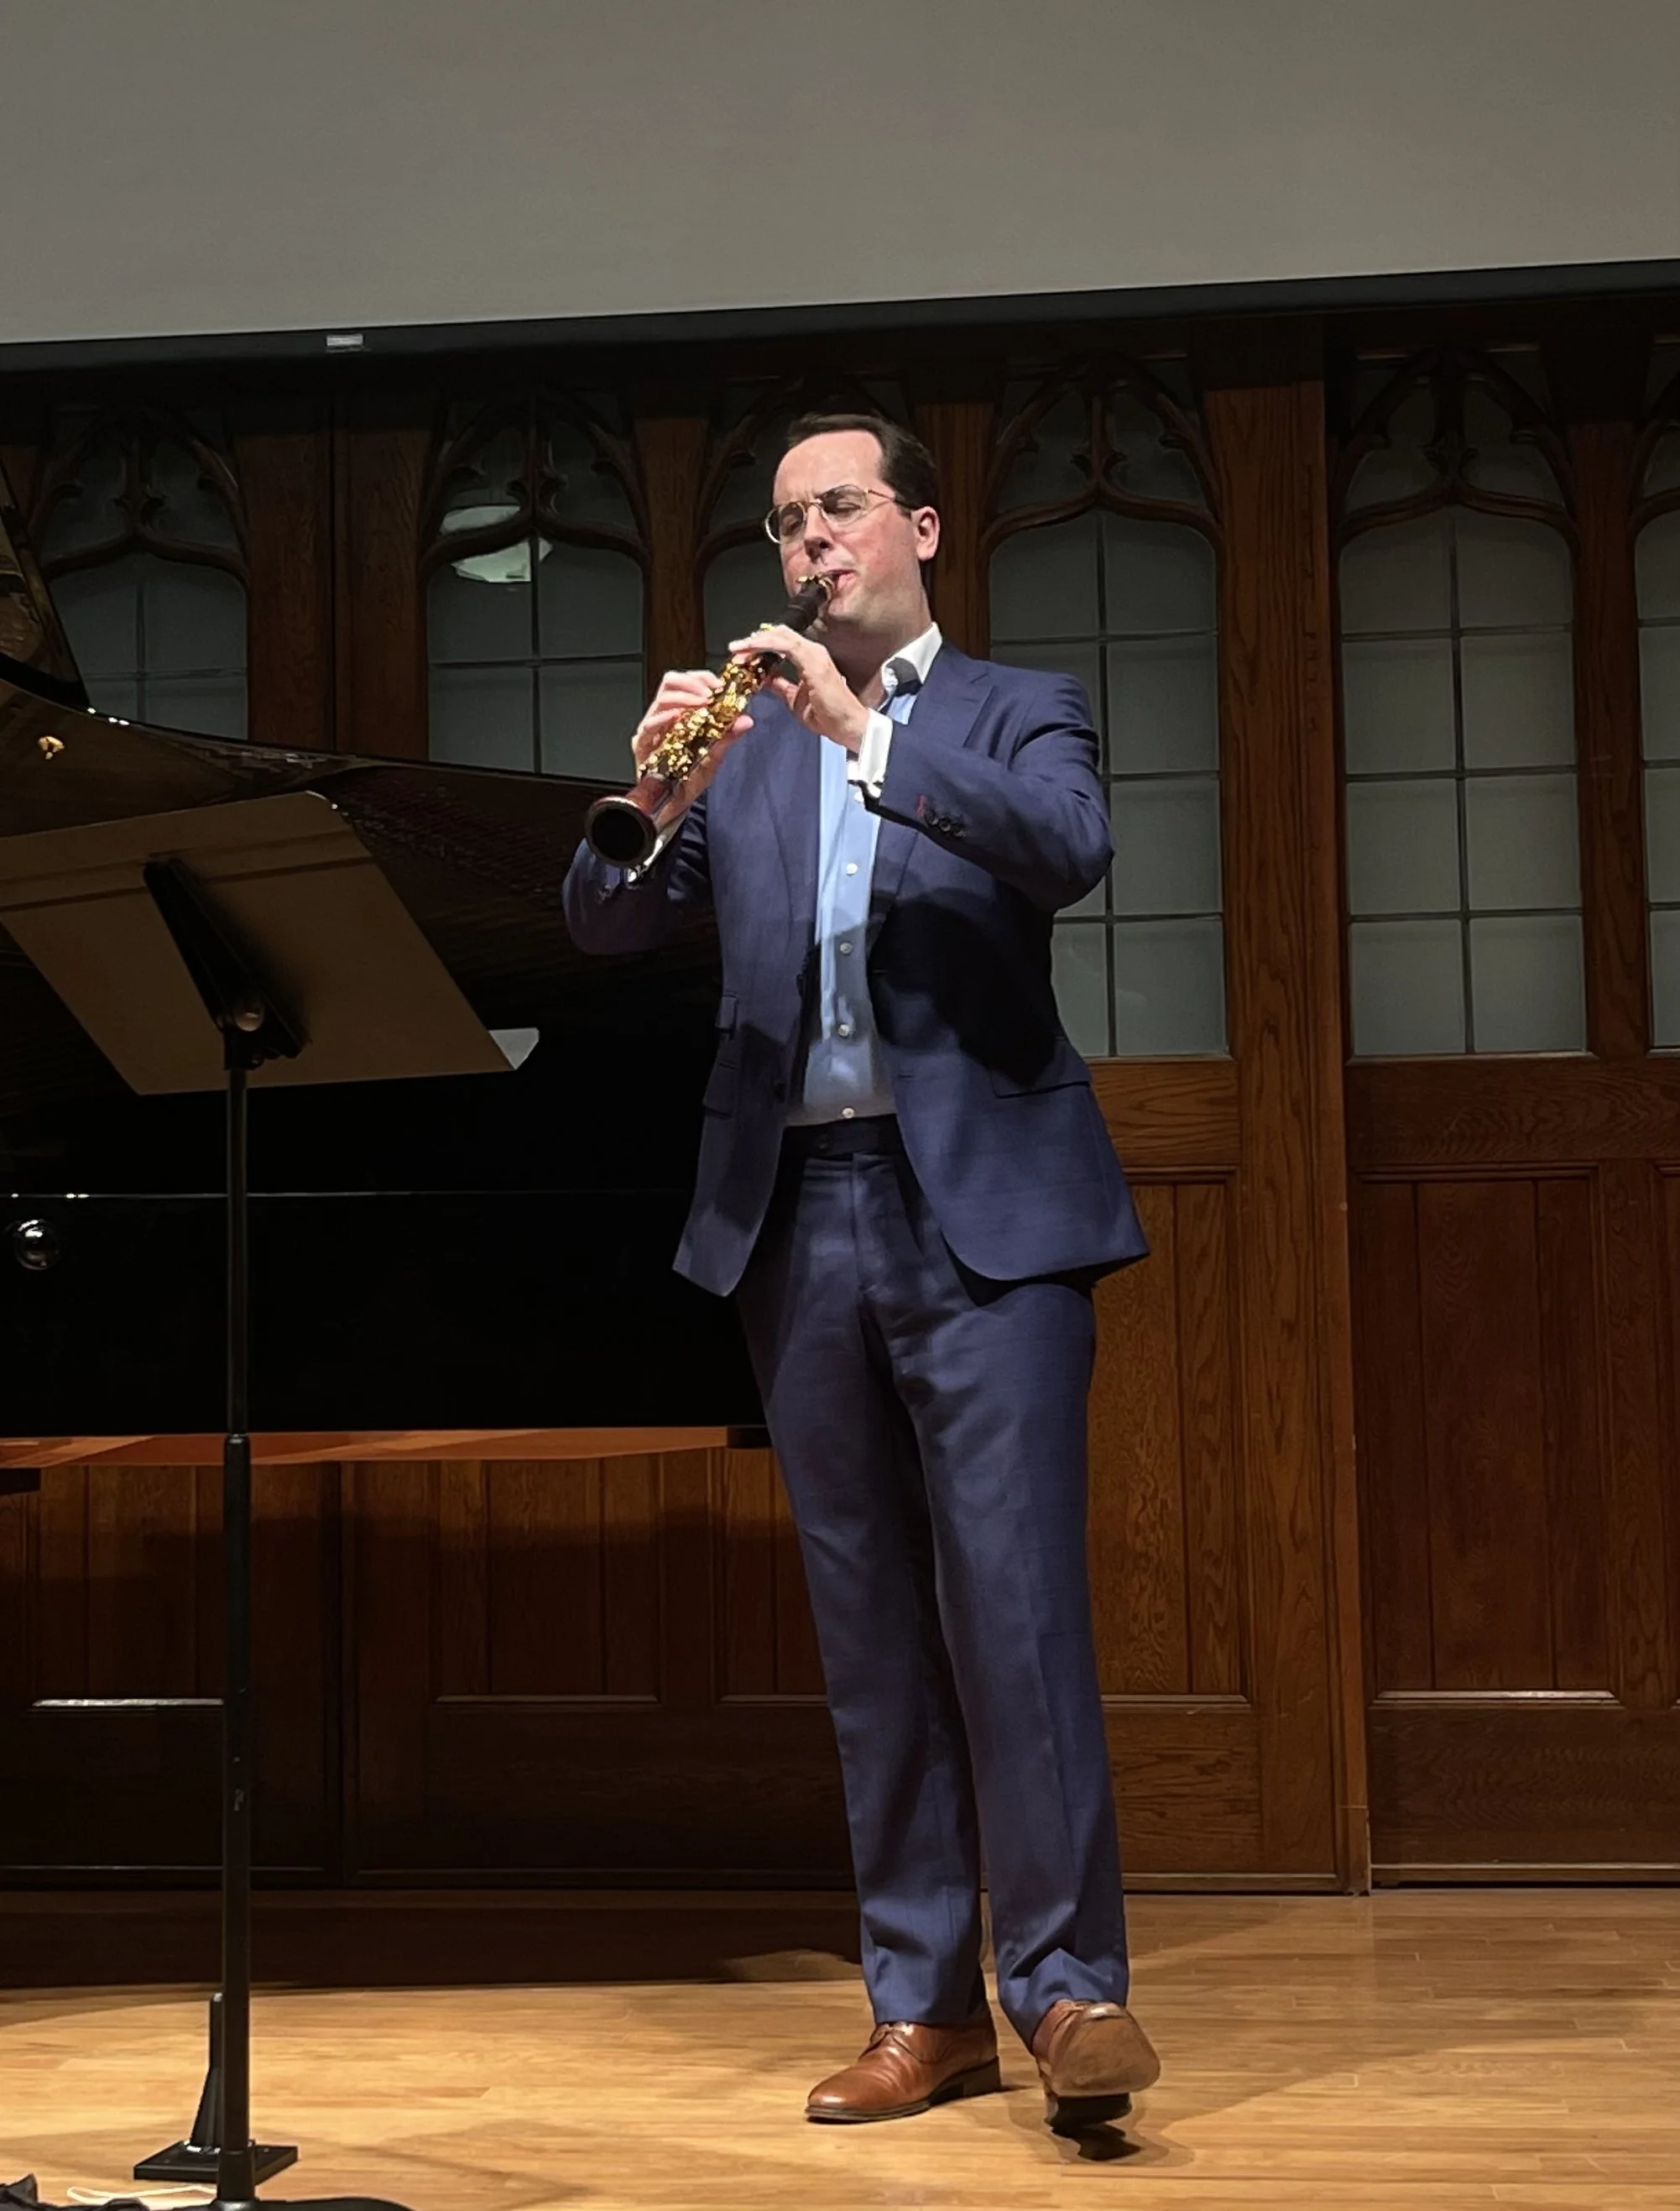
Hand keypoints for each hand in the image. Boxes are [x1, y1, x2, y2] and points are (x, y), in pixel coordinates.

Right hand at [629, 667, 755, 809]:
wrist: (673, 806)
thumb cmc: (689, 780)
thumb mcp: (714, 756)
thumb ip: (727, 737)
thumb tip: (746, 720)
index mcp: (679, 713)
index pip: (686, 683)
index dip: (702, 678)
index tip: (718, 685)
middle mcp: (663, 717)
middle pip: (671, 683)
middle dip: (692, 683)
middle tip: (710, 693)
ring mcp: (651, 730)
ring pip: (661, 699)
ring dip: (684, 697)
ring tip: (701, 703)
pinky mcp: (642, 746)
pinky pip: (648, 726)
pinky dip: (663, 717)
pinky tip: (677, 716)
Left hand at [732, 627, 870, 753]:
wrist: (847, 726)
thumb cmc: (828, 716)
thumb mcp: (794, 699)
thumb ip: (781, 685)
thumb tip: (765, 679)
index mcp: (810, 658)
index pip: (782, 641)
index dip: (761, 644)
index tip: (742, 653)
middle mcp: (813, 651)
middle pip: (779, 633)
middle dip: (754, 640)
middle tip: (735, 649)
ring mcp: (814, 654)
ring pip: (780, 635)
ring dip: (756, 641)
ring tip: (737, 648)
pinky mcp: (813, 661)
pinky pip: (785, 645)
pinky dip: (765, 645)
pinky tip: (751, 650)